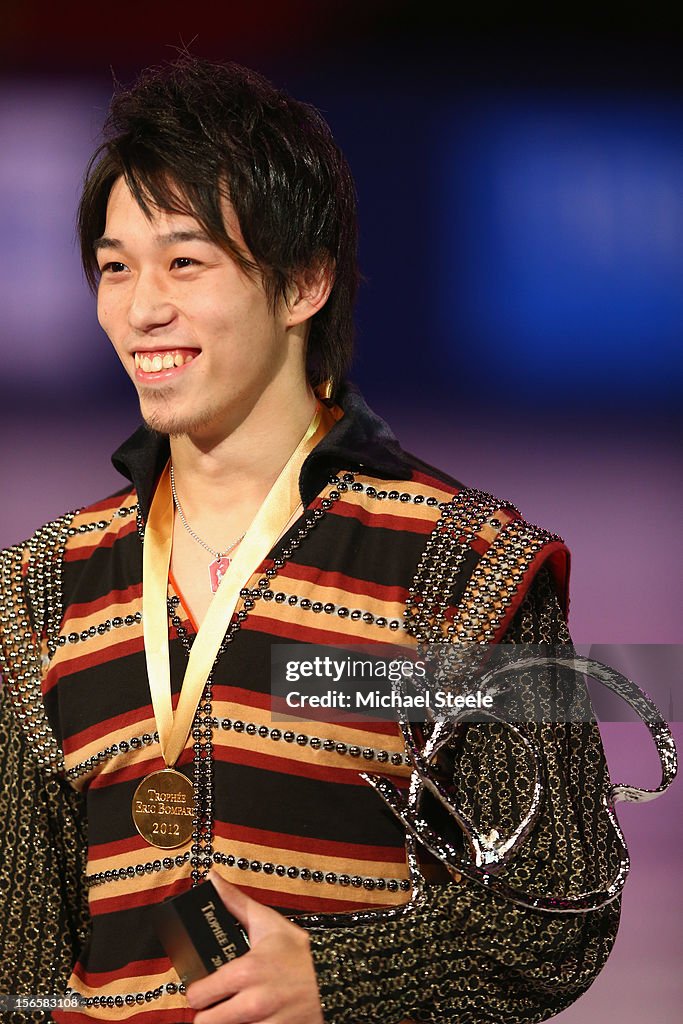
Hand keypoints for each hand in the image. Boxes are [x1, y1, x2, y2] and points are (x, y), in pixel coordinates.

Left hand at [186, 870, 323, 1023]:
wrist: (339, 975)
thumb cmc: (302, 953)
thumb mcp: (269, 923)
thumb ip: (235, 902)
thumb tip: (213, 880)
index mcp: (246, 972)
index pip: (198, 995)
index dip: (197, 991)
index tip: (204, 989)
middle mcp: (253, 1002)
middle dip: (208, 1014)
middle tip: (215, 1005)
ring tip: (234, 1013)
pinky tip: (254, 1020)